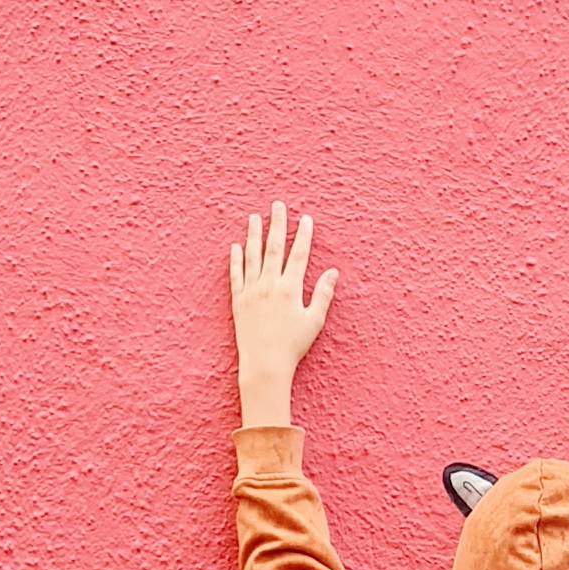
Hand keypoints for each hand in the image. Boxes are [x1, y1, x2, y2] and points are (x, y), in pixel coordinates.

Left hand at [231, 203, 336, 429]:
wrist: (264, 364)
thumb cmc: (292, 346)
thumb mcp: (314, 321)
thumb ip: (323, 295)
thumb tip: (332, 272)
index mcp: (290, 289)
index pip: (298, 255)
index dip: (304, 236)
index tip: (306, 219)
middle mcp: (269, 285)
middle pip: (274, 248)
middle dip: (277, 225)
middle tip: (278, 205)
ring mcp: (251, 291)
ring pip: (252, 256)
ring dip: (253, 235)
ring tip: (254, 218)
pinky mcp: (238, 301)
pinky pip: (236, 275)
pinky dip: (235, 259)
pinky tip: (235, 247)